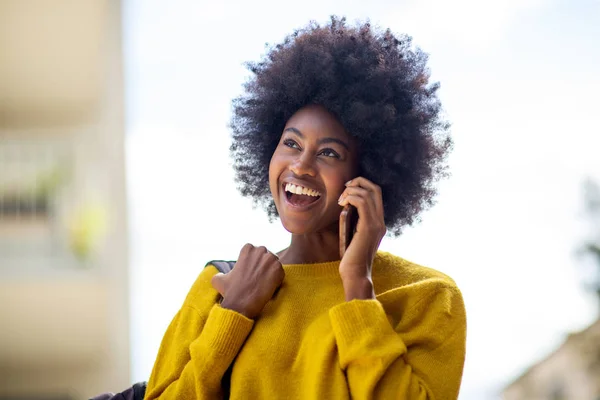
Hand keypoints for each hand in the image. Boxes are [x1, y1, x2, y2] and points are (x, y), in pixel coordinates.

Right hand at [211, 244, 284, 318]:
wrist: (242, 304)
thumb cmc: (231, 292)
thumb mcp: (218, 280)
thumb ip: (220, 274)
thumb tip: (221, 275)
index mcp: (248, 249)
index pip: (255, 251)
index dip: (254, 262)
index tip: (250, 272)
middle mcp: (261, 250)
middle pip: (267, 255)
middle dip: (264, 265)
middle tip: (258, 278)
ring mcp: (271, 260)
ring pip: (275, 264)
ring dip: (271, 272)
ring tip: (264, 284)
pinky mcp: (279, 270)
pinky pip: (281, 273)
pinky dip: (277, 280)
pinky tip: (269, 288)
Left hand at [337, 177, 385, 299]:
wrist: (355, 274)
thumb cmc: (351, 258)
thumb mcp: (353, 235)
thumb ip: (355, 222)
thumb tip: (346, 207)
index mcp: (379, 222)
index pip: (376, 194)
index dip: (362, 185)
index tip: (347, 189)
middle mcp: (381, 221)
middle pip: (375, 188)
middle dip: (358, 182)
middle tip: (344, 188)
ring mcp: (377, 224)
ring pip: (368, 193)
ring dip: (351, 191)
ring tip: (341, 199)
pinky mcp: (369, 227)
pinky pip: (362, 203)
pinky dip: (351, 197)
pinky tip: (342, 203)